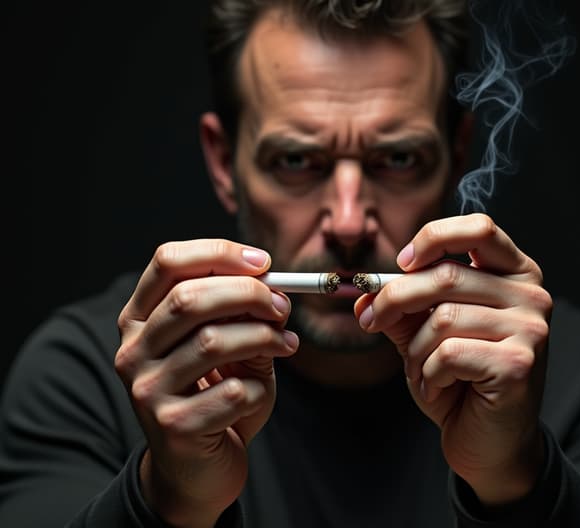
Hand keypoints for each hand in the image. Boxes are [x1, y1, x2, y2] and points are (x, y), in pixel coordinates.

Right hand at [114, 239, 297, 527]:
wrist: (197, 468)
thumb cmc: (215, 393)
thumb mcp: (227, 346)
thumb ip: (241, 315)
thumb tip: (274, 289)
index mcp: (140, 319)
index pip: (168, 262)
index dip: (219, 254)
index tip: (264, 262)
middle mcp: (133, 351)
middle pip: (189, 299)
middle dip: (249, 294)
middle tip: (283, 306)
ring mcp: (147, 390)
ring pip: (213, 342)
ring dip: (264, 338)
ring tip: (286, 344)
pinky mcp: (173, 426)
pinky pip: (234, 391)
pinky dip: (260, 386)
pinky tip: (260, 391)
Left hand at [354, 214, 551, 505]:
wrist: (491, 442)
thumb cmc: (461, 382)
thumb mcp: (426, 334)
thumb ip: (402, 306)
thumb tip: (364, 291)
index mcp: (515, 273)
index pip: (479, 228)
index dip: (433, 238)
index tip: (401, 263)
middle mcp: (531, 295)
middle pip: (447, 275)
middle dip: (394, 297)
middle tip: (369, 319)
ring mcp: (530, 329)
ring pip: (442, 318)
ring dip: (415, 350)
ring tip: (422, 371)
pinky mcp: (518, 363)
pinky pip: (448, 353)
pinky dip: (429, 374)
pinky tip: (439, 388)